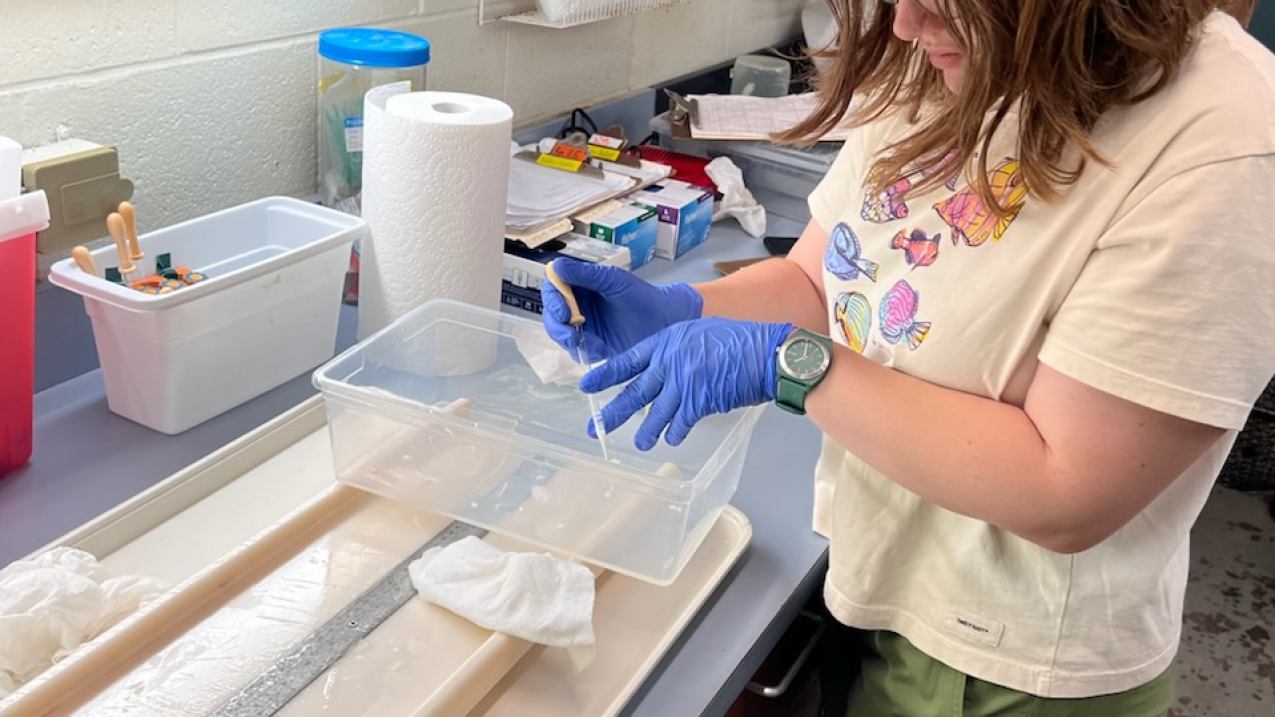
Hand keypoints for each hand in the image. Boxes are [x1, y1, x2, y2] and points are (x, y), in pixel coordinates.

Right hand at [540, 258, 702, 361]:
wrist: (666, 322)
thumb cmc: (644, 297)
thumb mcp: (614, 282)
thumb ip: (585, 275)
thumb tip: (556, 266)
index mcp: (582, 284)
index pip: (554, 288)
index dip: (552, 299)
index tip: (563, 311)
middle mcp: (579, 303)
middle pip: (552, 313)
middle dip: (558, 326)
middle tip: (571, 335)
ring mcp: (585, 324)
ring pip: (561, 333)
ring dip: (570, 340)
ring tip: (591, 343)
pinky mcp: (593, 343)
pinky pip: (576, 350)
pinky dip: (584, 350)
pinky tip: (600, 349)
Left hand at [581, 318, 793, 449]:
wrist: (765, 353)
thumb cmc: (739, 340)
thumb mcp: (699, 333)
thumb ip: (678, 350)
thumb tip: (667, 368)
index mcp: (667, 340)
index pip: (628, 360)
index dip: (606, 375)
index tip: (587, 385)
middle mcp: (670, 362)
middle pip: (634, 391)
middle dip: (613, 412)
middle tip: (596, 427)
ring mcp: (683, 383)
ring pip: (655, 413)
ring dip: (646, 431)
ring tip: (640, 444)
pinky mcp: (698, 402)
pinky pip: (680, 423)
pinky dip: (675, 433)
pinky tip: (671, 440)